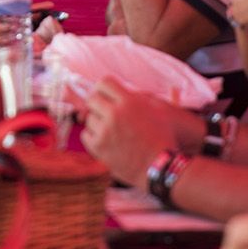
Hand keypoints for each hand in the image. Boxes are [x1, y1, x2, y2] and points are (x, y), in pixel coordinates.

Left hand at [81, 79, 196, 185]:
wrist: (161, 165)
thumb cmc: (162, 137)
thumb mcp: (156, 108)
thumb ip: (135, 97)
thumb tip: (116, 92)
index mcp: (129, 102)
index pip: (104, 83)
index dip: (103, 88)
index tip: (105, 94)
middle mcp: (115, 114)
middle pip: (92, 99)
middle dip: (97, 104)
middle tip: (104, 111)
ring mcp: (105, 131)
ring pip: (89, 118)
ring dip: (97, 122)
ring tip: (111, 129)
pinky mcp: (99, 147)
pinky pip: (85, 135)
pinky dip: (93, 136)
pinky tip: (105, 139)